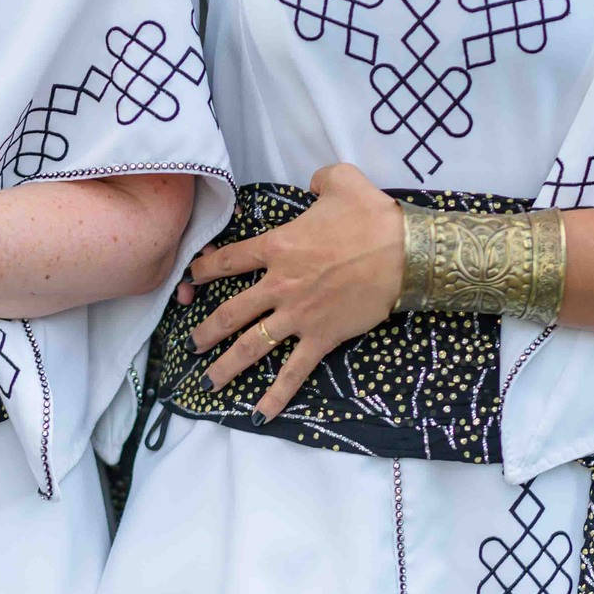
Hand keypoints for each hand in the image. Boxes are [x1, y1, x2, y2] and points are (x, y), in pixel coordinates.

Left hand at [187, 162, 403, 422]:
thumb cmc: (371, 216)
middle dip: (206, 330)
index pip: (230, 260)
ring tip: (208, 382)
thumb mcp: (341, 181)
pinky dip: (275, 395)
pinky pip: (293, 371)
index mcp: (278, 245)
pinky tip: (259, 414)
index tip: (190, 279)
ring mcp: (298, 315)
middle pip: (231, 312)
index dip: (206, 269)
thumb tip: (313, 183)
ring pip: (251, 345)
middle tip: (191, 342)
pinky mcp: (321, 338)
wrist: (403, 252)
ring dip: (226, 366)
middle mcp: (279, 284)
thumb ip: (320, 179)